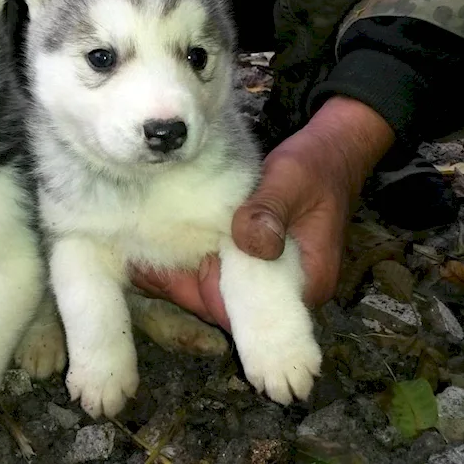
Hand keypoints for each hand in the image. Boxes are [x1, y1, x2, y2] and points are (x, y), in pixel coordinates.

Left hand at [131, 96, 395, 329]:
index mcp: (303, 283)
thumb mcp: (293, 180)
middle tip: (132, 260)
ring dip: (177, 271)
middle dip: (178, 284)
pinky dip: (186, 256)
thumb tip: (250, 242)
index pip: (244, 311)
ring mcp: (262, 277)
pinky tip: (151, 242)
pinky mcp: (249, 260)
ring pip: (211, 288)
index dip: (199, 296)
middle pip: (220, 304)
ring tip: (132, 250)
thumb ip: (270, 209)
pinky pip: (212, 268)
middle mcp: (281, 291)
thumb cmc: (317, 166)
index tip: (157, 275)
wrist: (332, 152)